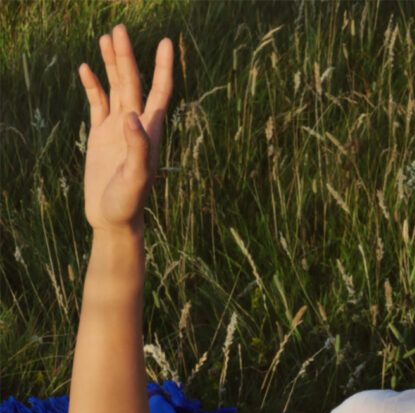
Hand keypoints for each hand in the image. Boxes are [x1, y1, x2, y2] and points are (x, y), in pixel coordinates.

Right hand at [79, 24, 172, 232]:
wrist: (112, 220)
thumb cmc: (129, 203)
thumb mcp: (136, 177)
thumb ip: (138, 147)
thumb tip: (131, 115)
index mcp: (150, 132)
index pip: (159, 92)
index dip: (163, 68)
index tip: (167, 42)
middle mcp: (135, 126)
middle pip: (133, 83)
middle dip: (127, 56)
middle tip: (120, 29)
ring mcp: (117, 129)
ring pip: (116, 88)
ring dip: (112, 64)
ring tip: (107, 37)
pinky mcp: (101, 136)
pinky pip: (97, 104)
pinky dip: (93, 86)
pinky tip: (86, 69)